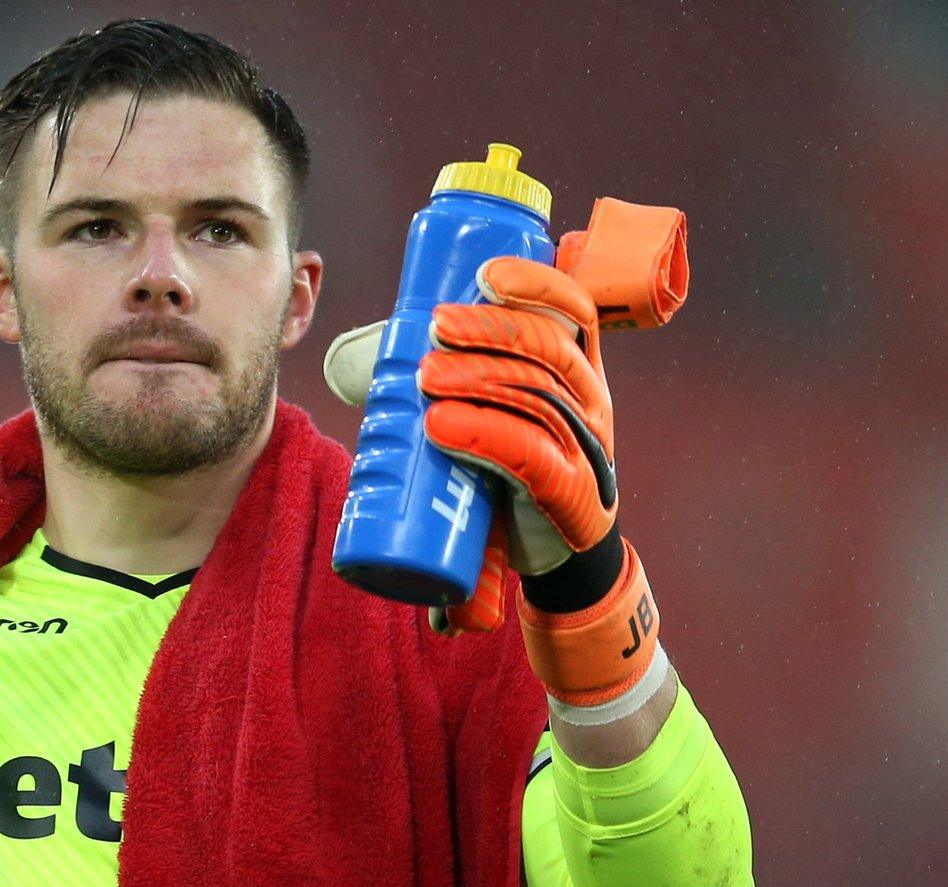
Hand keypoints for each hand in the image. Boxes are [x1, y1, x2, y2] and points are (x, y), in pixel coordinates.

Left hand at [324, 255, 615, 631]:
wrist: (552, 552)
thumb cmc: (513, 471)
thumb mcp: (493, 414)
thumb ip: (445, 381)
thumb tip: (356, 357)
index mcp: (577, 370)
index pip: (575, 310)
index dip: (538, 284)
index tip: (486, 274)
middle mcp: (591, 400)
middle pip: (549, 348)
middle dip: (491, 329)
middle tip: (436, 328)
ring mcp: (586, 447)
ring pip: (537, 396)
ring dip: (477, 378)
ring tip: (425, 376)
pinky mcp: (571, 494)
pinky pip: (530, 454)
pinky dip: (484, 434)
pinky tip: (442, 425)